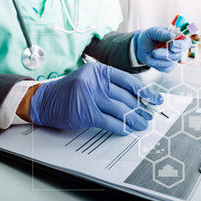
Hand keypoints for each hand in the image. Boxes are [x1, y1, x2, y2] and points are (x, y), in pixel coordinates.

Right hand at [28, 63, 163, 134]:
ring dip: (134, 119)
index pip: (129, 80)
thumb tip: (137, 97)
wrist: (44, 100)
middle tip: (150, 115)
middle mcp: (95, 81)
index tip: (155, 99)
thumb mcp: (90, 80)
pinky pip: (110, 122)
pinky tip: (127, 130)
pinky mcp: (86, 113)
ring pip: (121, 110)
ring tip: (142, 124)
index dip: (144, 91)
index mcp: (99, 70)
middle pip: (126, 97)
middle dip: (141, 108)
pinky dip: (121, 127)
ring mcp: (90, 97)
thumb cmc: (70, 91)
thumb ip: (110, 85)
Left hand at [134, 26, 191, 72]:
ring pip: (170, 62)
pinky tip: (151, 58)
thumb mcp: (153, 32)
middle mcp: (178, 49)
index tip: (172, 44)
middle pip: (178, 54)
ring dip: (158, 59)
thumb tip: (172, 36)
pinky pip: (164, 67)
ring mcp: (174, 59)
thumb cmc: (150, 37)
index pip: (187, 43)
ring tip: (151, 53)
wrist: (142, 47)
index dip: (182, 45)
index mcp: (178, 38)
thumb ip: (162, 33)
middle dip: (165, 54)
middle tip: (154, 52)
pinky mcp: (168, 67)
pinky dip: (156, 63)